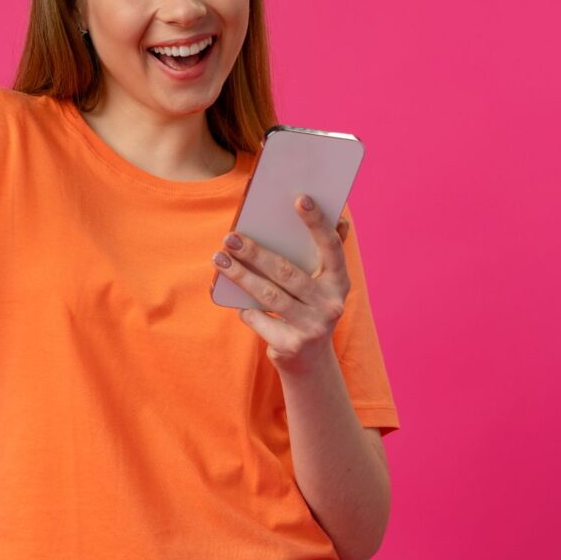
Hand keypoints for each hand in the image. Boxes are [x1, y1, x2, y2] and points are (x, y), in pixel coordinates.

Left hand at [211, 195, 352, 372]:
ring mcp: (313, 326)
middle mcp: (331, 304)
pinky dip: (243, 308)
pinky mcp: (291, 345)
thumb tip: (341, 218)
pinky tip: (230, 296)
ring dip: (240, 275)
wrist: (309, 361)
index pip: (331, 247)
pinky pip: (258, 319)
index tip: (300, 199)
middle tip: (230, 237)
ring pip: (269, 295)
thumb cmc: (309, 308)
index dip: (317, 223)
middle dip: (255, 252)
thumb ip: (327, 253)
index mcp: (339, 282)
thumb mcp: (323, 284)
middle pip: (287, 272)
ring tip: (219, 259)